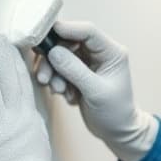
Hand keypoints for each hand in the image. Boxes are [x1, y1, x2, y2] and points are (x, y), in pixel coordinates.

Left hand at [0, 35, 67, 160]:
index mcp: (30, 117)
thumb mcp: (36, 137)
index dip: (15, 60)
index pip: (23, 81)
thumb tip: (21, 99)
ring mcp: (0, 130)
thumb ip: (28, 116)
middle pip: (9, 81)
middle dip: (2, 56)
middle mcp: (16, 119)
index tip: (10, 42)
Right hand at [33, 21, 157, 160]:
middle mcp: (99, 53)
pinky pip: (59, 69)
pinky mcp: (77, 73)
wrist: (117, 131)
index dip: (66, 29)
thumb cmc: (114, 112)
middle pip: (68, 42)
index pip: (87, 31)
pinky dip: (57, 81)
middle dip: (53, 58)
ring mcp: (87, 63)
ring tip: (58, 91)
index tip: (44, 34)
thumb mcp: (96, 92)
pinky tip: (67, 96)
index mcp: (111, 52)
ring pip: (60, 56)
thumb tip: (53, 52)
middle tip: (43, 77)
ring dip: (53, 72)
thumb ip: (75, 71)